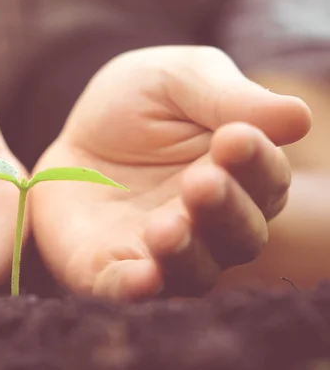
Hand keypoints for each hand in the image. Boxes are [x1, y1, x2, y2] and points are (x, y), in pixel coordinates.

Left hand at [31, 46, 310, 299]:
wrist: (74, 134)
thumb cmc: (134, 106)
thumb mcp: (177, 81)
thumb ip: (227, 97)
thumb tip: (296, 117)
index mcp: (237, 175)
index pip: (265, 179)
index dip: (256, 163)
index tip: (234, 138)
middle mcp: (210, 223)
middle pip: (239, 235)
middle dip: (224, 210)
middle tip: (201, 182)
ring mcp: (161, 251)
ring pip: (193, 272)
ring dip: (186, 254)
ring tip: (168, 227)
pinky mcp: (110, 268)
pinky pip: (127, 289)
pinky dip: (137, 289)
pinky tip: (142, 278)